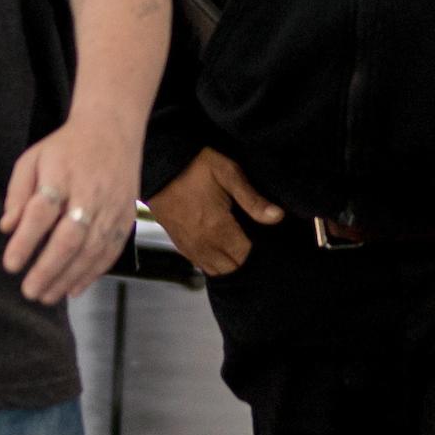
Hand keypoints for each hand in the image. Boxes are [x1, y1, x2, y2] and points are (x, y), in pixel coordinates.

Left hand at [1, 106, 144, 305]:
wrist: (111, 131)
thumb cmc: (65, 148)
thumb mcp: (33, 159)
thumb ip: (18, 193)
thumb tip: (7, 228)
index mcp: (62, 173)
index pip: (42, 212)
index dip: (26, 240)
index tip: (11, 264)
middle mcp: (90, 191)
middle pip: (70, 237)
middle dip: (49, 268)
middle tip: (29, 291)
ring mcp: (112, 206)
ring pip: (92, 249)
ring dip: (69, 277)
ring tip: (47, 296)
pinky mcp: (126, 217)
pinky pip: (111, 251)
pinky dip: (94, 273)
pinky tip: (75, 288)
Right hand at [144, 147, 281, 278]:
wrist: (157, 164)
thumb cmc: (194, 165)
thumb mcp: (228, 172)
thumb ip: (253, 199)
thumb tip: (278, 217)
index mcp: (218, 229)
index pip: (246, 256)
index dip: (259, 250)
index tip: (264, 237)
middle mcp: (203, 244)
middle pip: (232, 267)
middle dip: (245, 257)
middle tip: (251, 238)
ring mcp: (188, 245)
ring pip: (215, 269)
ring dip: (228, 261)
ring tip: (237, 243)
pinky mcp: (178, 242)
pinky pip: (199, 263)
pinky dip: (211, 260)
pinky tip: (218, 245)